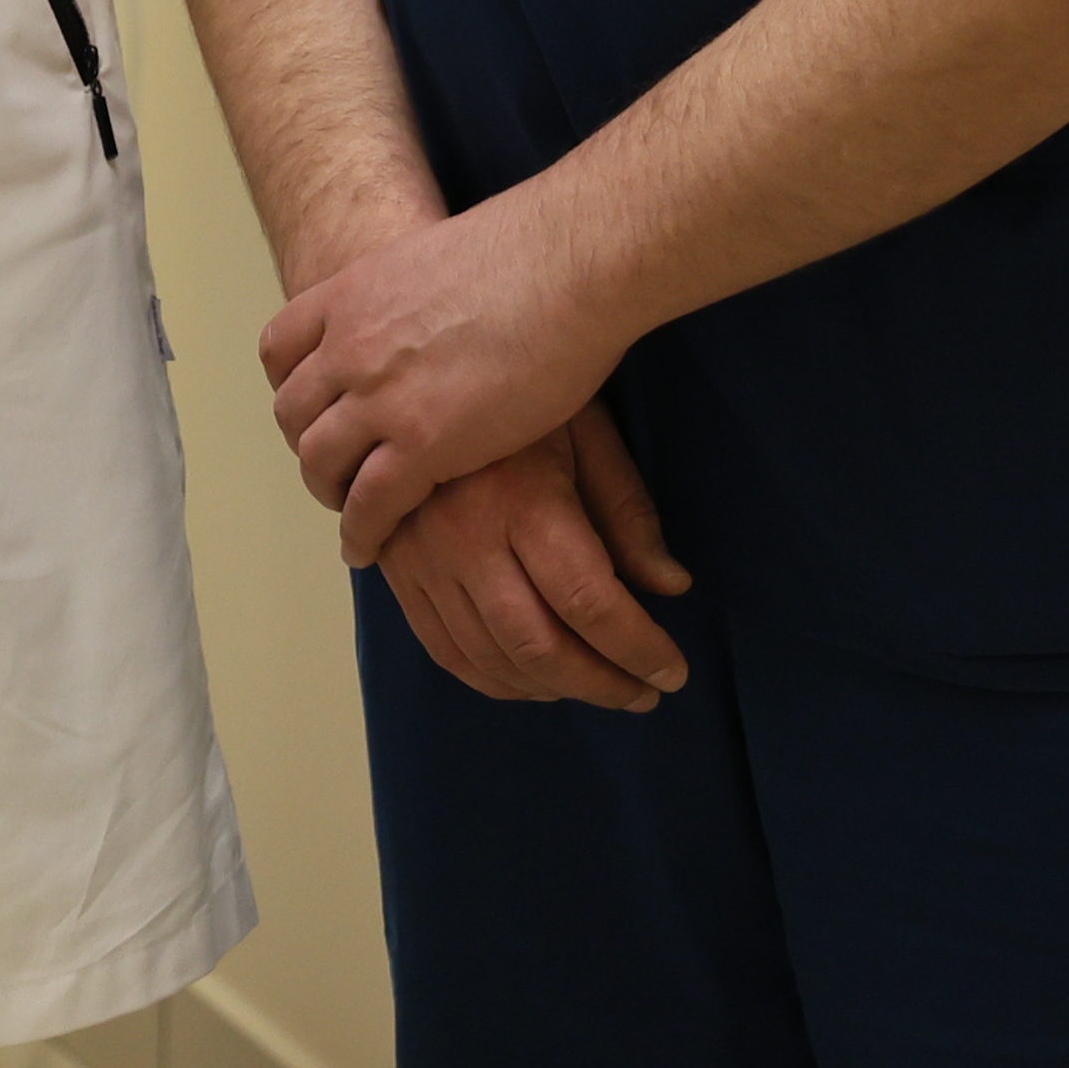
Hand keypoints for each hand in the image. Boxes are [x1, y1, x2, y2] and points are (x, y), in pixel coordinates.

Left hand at [260, 193, 635, 559]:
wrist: (564, 265)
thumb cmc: (528, 255)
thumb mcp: (433, 258)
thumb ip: (408, 295)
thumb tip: (426, 305)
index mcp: (348, 296)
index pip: (280, 350)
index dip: (291, 387)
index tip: (314, 410)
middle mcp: (348, 346)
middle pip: (293, 412)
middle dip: (308, 444)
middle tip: (336, 468)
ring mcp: (379, 396)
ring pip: (319, 461)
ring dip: (328, 492)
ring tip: (350, 514)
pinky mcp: (422, 443)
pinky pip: (369, 503)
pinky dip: (361, 531)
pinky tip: (369, 547)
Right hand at [374, 406, 695, 712]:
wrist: (415, 372)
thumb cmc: (520, 396)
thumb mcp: (588, 433)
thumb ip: (627, 512)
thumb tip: (671, 587)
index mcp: (522, 498)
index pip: (588, 602)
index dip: (639, 650)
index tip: (673, 673)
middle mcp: (464, 536)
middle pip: (537, 645)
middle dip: (601, 684)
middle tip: (643, 695)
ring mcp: (421, 557)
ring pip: (490, 658)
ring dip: (552, 690)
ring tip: (598, 687)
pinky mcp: (395, 569)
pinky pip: (443, 650)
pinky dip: (495, 680)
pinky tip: (534, 679)